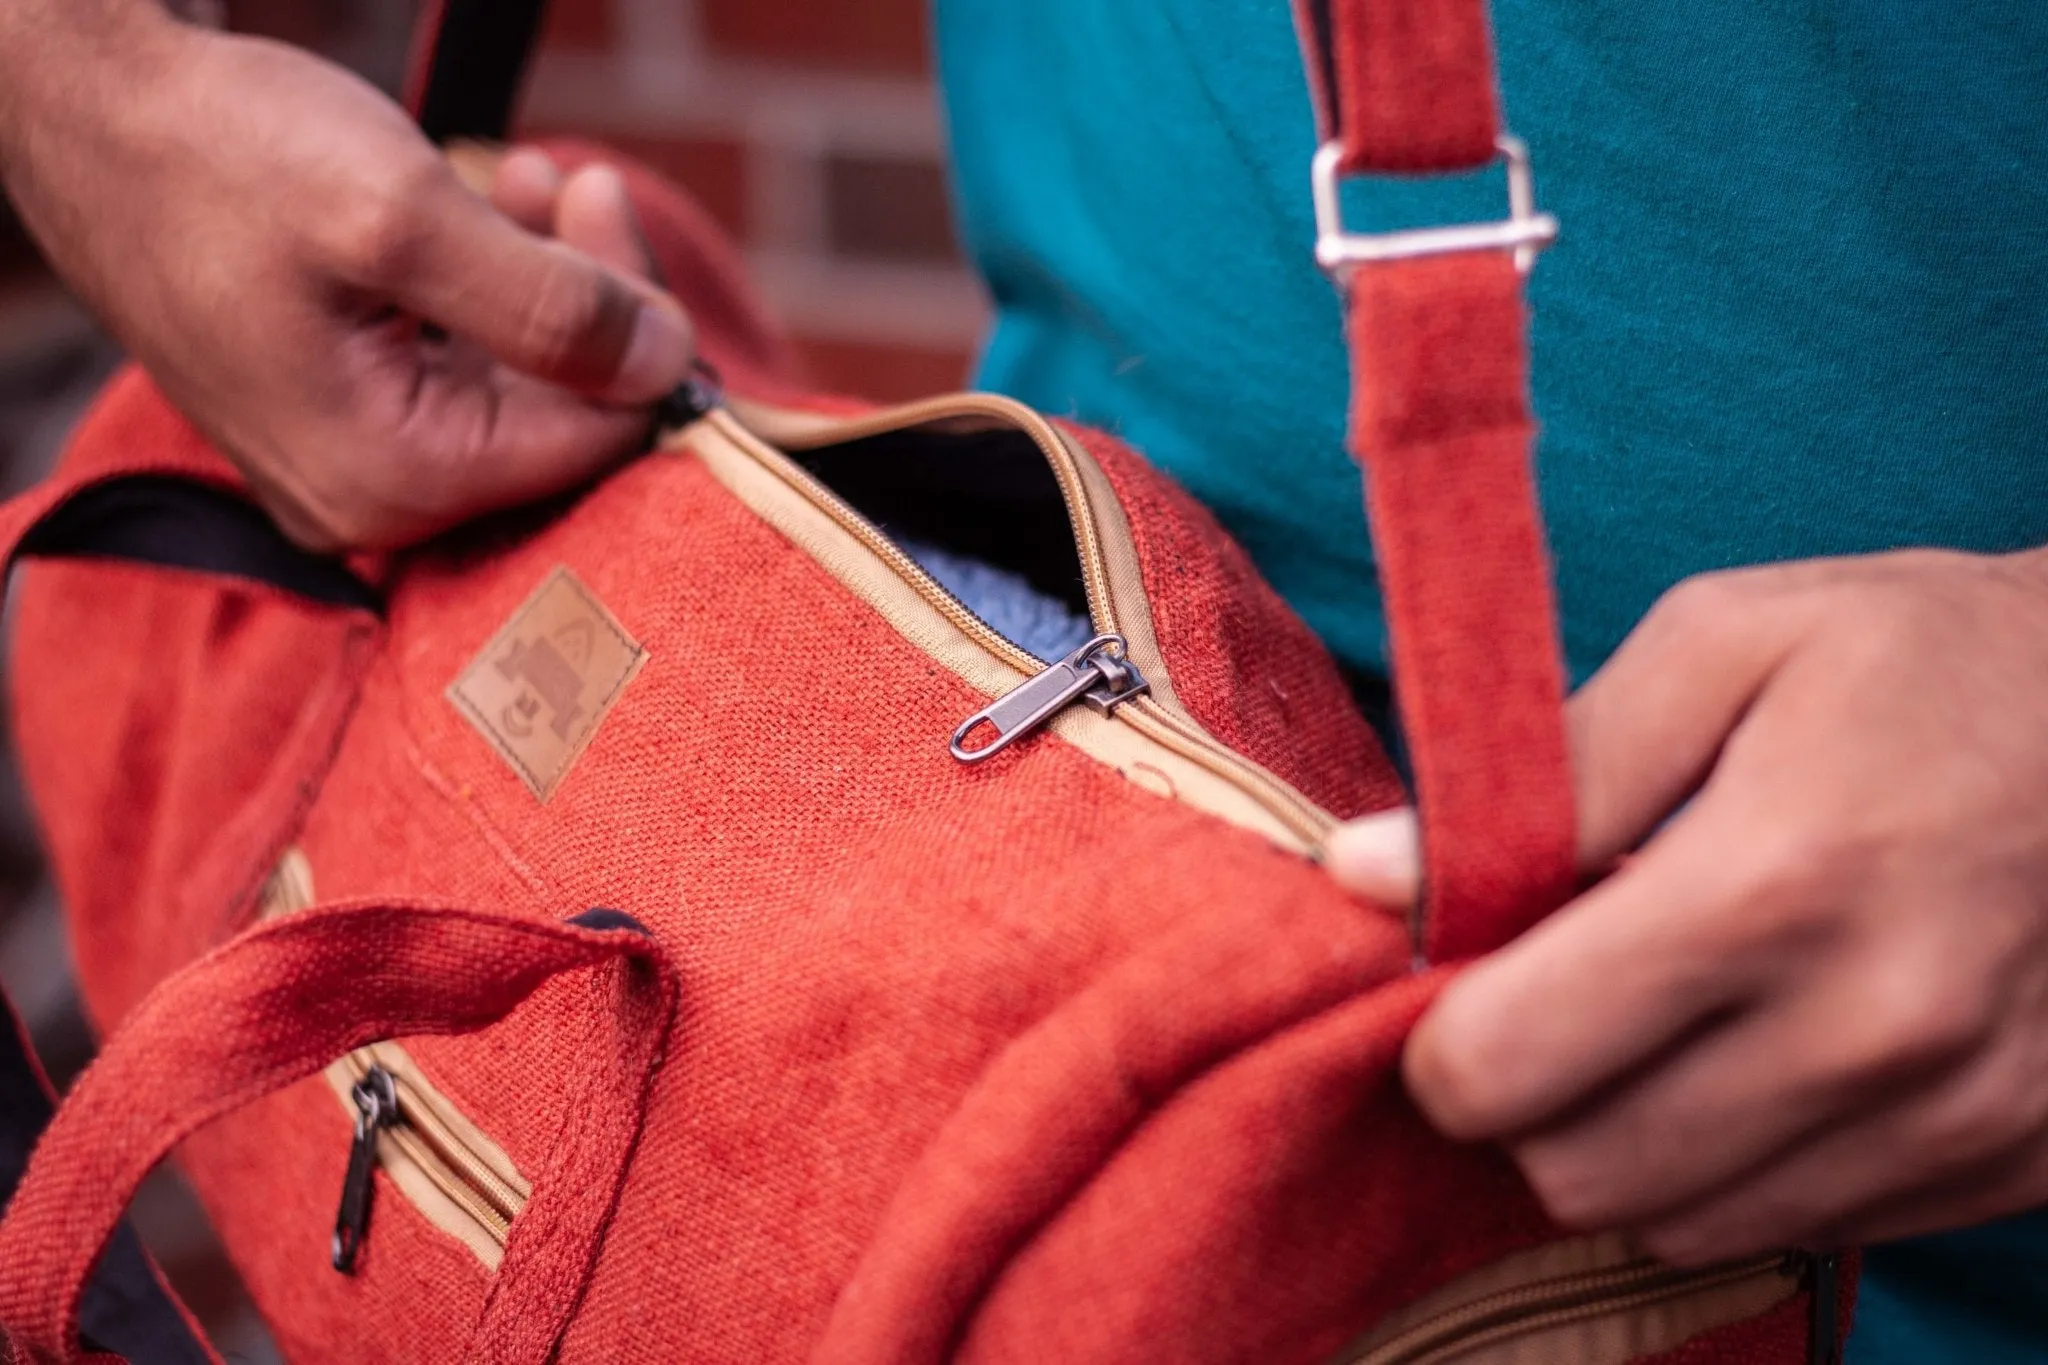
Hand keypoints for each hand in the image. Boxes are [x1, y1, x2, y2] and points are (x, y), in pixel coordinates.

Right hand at [0, 14, 691, 549]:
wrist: (93, 117)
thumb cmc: (219, 157)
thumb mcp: (400, 218)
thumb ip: (550, 305)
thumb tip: (669, 367)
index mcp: (390, 480)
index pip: (591, 444)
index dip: (637, 335)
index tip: (610, 209)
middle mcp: (376, 501)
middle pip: (563, 423)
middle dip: (596, 299)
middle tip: (582, 182)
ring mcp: (359, 463)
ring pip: (524, 389)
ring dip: (553, 283)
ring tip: (533, 181)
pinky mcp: (352, 415)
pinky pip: (468, 371)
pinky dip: (500, 292)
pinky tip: (496, 210)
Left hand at [1327, 548, 2047, 1262]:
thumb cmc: (1921, 657)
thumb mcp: (1724, 642)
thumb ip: (1542, 770)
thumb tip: (1366, 874)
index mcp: (1770, 884)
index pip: (1506, 1064)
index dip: (1440, 1040)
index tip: (1459, 983)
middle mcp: (1868, 1032)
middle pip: (1576, 1172)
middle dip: (1522, 1102)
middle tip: (1548, 1005)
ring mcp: (1952, 1116)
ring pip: (1677, 1222)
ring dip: (1625, 1143)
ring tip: (1658, 1024)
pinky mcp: (2010, 1160)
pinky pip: (1798, 1225)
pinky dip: (1737, 1166)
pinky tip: (1761, 1056)